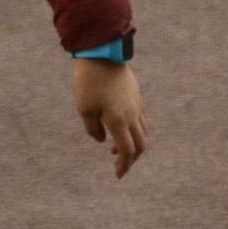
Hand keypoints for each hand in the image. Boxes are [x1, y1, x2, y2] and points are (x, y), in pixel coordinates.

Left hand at [73, 58, 146, 177]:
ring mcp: (136, 104)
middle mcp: (132, 115)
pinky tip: (120, 128)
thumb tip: (102, 141)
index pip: (127, 151)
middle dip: (131, 159)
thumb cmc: (88, 82)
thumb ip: (92, 130)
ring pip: (142, 132)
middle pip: (140, 145)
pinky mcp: (136, 95)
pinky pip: (141, 119)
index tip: (117, 175)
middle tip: (120, 167)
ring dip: (133, 144)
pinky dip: (134, 130)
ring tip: (115, 148)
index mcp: (119, 121)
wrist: (102, 53)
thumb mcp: (84, 109)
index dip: (124, 166)